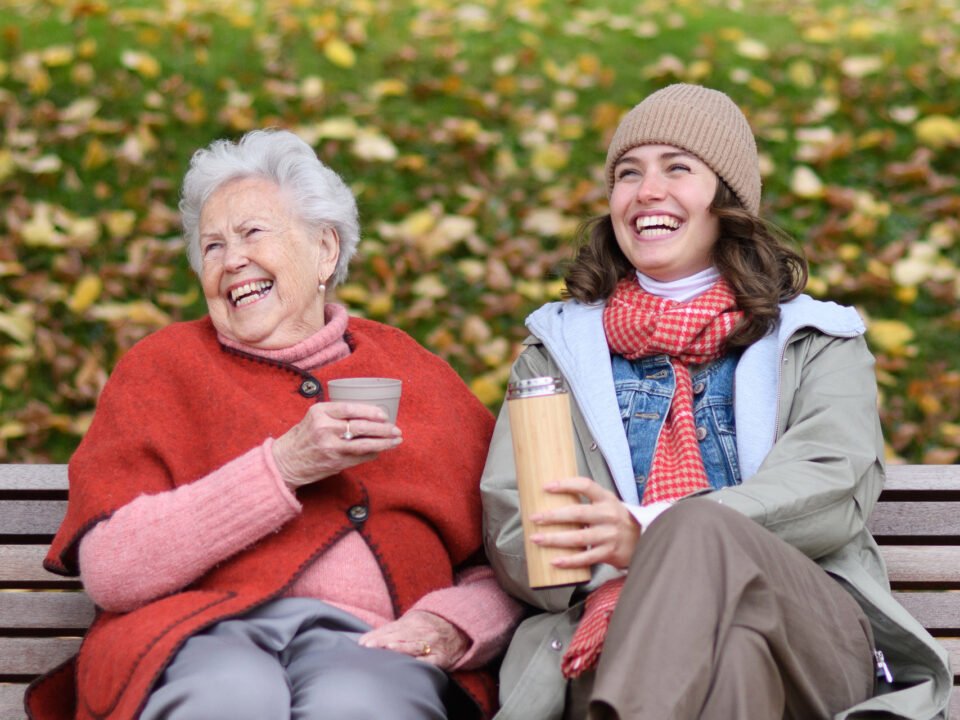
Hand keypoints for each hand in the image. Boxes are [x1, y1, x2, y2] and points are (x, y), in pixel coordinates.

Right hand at [272, 401, 401, 487]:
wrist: (284, 461)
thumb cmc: (302, 436)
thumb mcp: (314, 417)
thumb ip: (336, 414)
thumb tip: (368, 414)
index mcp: (320, 412)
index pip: (350, 408)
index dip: (370, 411)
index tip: (384, 415)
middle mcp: (324, 428)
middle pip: (361, 427)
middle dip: (383, 429)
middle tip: (396, 429)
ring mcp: (330, 447)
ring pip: (364, 444)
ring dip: (383, 443)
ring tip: (396, 441)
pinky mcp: (334, 463)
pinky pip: (360, 457)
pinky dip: (372, 453)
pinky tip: (380, 450)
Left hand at [358, 610, 469, 669]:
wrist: (459, 628)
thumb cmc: (427, 627)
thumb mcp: (412, 622)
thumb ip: (392, 629)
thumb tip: (366, 640)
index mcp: (413, 622)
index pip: (391, 629)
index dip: (376, 636)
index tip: (362, 643)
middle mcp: (422, 631)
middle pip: (399, 636)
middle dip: (383, 641)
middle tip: (368, 646)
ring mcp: (432, 644)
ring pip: (413, 646)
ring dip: (400, 647)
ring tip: (388, 648)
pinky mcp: (441, 658)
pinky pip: (430, 661)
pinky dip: (421, 662)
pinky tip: (411, 665)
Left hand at [529, 476, 639, 569]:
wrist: (642, 538)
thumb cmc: (616, 518)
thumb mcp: (606, 502)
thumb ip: (585, 498)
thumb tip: (550, 495)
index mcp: (606, 498)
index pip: (585, 485)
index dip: (565, 484)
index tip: (546, 486)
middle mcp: (608, 515)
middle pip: (577, 513)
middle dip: (553, 516)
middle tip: (534, 518)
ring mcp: (609, 535)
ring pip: (578, 538)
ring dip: (555, 539)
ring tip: (537, 539)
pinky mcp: (609, 552)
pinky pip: (586, 558)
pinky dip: (569, 561)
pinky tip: (554, 561)